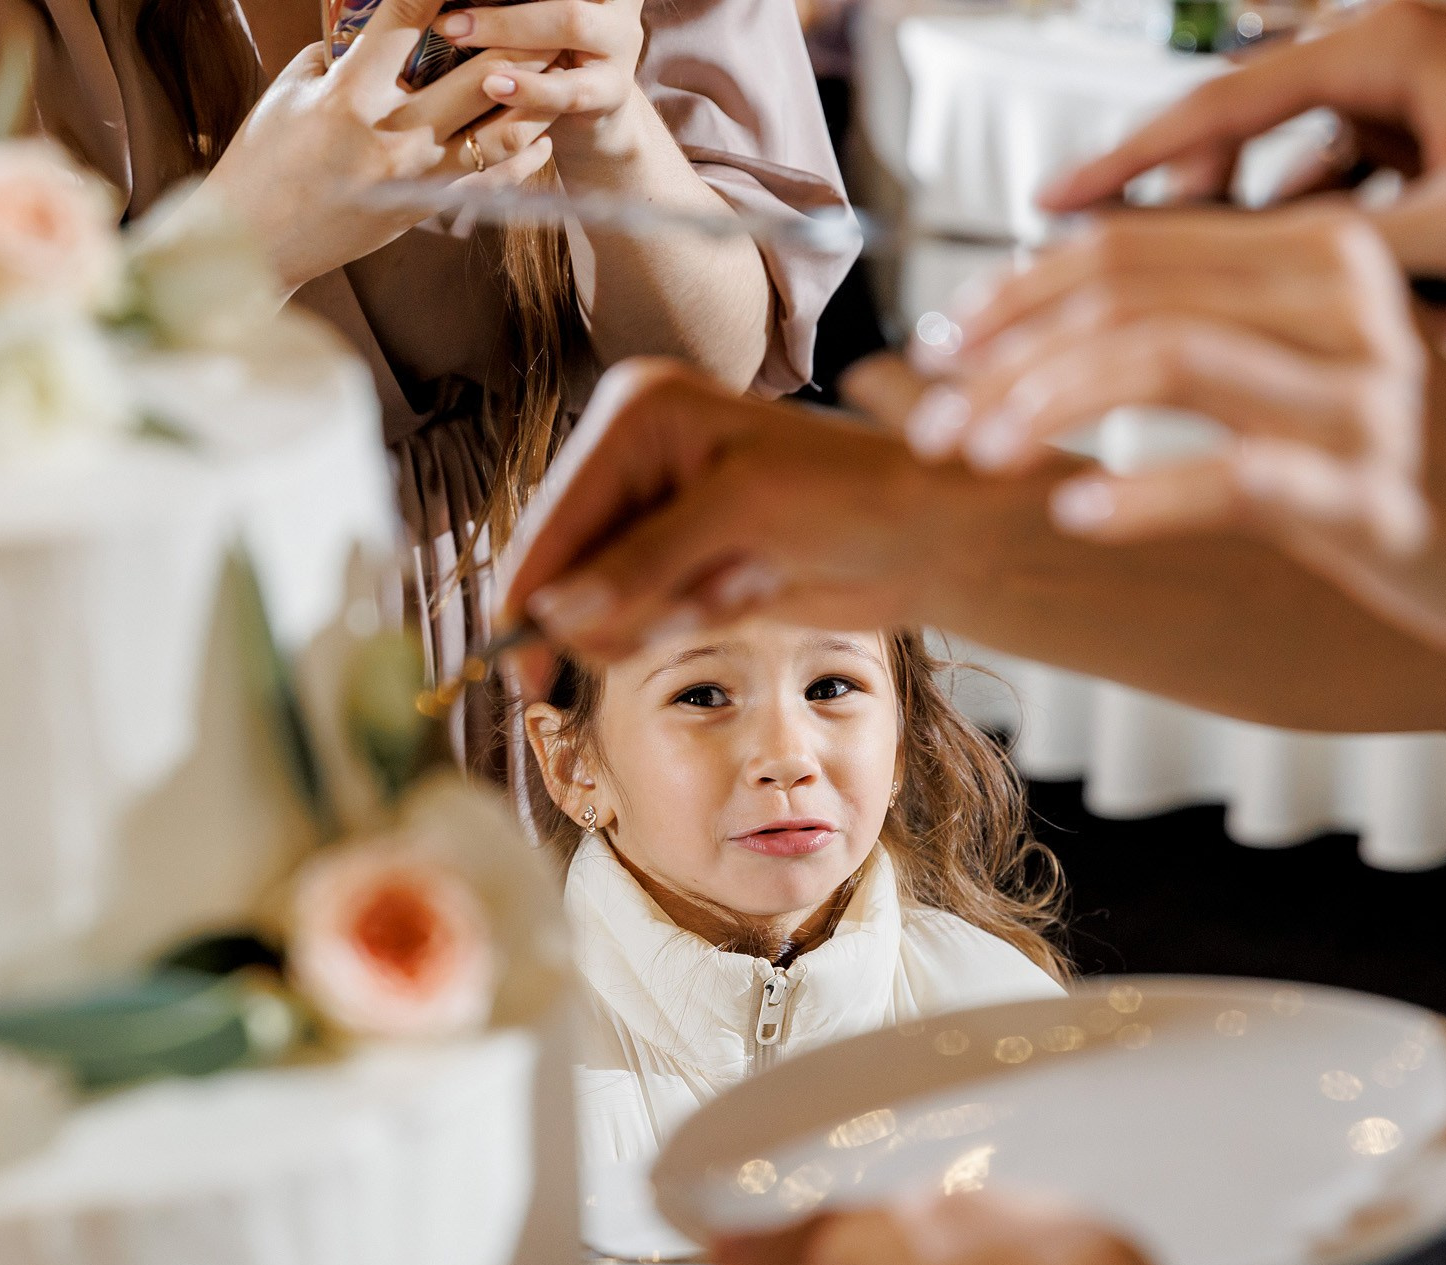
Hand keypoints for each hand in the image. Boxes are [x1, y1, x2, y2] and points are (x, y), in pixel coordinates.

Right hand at [199, 0, 555, 288]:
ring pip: (502, 133)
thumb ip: (345, 52)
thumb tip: (384, 21)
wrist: (257, 242)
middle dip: (519, 37)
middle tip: (545, 18)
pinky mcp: (427, 210)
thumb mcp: (294, 89)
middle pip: (482, 77)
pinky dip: (525, 155)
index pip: (407, 18)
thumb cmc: (266, 156)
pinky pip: (492, 182)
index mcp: (349, 96)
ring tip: (558, 67)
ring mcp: (416, 179)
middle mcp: (392, 138)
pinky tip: (541, 132)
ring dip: (538, 96)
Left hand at [432, 0, 648, 168]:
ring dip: (508, 27)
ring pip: (570, 20)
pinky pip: (571, 88)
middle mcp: (614, 0)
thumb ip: (503, 0)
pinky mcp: (614, 90)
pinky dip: (530, 88)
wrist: (590, 115)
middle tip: (448, 9)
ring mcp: (620, 42)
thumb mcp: (528, 15)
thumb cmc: (543, 52)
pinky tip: (492, 85)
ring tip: (455, 33)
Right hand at [498, 360, 1042, 679]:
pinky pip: (643, 618)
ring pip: (601, 603)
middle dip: (621, 606)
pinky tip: (746, 591)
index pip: (553, 516)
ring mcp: (656, 512)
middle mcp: (634, 457)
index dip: (531, 597)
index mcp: (636, 413)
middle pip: (564, 567)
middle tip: (697, 604)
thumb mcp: (740, 515)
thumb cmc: (850, 493)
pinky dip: (687, 621)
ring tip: (740, 584)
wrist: (925, 532)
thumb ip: (642, 562)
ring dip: (665, 615)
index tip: (521, 669)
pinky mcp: (683, 559)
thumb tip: (557, 613)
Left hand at [913, 204, 1445, 680]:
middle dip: (1008, 355)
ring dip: (1045, 406)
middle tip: (935, 425)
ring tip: (976, 458)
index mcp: (1326, 254)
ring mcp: (1367, 396)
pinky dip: (1140, 492)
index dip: (1016, 293)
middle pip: (1131, 290)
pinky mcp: (1377, 493)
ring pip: (1165, 356)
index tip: (942, 348)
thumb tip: (1056, 318)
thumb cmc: (1417, 468)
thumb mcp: (1314, 373)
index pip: (1133, 245)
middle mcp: (1349, 302)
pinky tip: (1075, 509)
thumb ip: (1210, 327)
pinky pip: (1234, 477)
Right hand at [1040, 1, 1445, 292]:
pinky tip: (1390, 322)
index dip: (1127, 163)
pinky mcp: (1442, 144)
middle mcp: (1391, 60)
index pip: (1219, 105)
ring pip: (1304, 184)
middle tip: (1115, 277)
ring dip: (1288, 256)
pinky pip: (1364, 203)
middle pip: (1245, 143)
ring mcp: (1417, 101)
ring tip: (1260, 323)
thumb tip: (1245, 298)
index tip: (1055, 201)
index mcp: (1385, 52)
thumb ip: (1347, 258)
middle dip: (1190, 218)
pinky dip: (1360, 260)